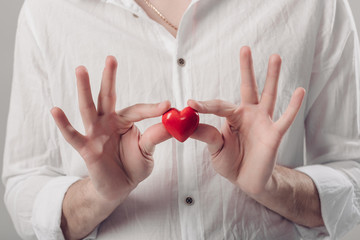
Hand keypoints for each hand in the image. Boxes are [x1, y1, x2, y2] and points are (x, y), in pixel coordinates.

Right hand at [51, 56, 170, 202]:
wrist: (120, 187)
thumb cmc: (133, 165)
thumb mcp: (148, 150)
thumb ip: (156, 136)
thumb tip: (172, 121)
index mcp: (124, 121)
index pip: (138, 110)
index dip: (152, 108)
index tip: (167, 105)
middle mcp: (108, 122)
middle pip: (107, 96)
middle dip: (109, 77)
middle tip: (111, 58)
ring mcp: (95, 133)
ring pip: (88, 108)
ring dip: (84, 89)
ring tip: (81, 69)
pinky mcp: (86, 148)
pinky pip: (73, 135)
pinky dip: (64, 124)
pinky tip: (56, 110)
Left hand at [189, 46, 304, 195]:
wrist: (248, 181)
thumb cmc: (230, 162)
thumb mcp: (214, 148)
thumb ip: (205, 134)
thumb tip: (188, 120)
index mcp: (232, 117)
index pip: (218, 105)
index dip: (204, 105)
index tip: (190, 104)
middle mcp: (248, 115)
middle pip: (248, 87)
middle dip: (246, 68)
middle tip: (244, 48)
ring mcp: (263, 122)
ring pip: (269, 95)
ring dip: (272, 77)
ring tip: (275, 56)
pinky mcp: (274, 134)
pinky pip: (286, 118)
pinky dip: (293, 106)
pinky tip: (300, 90)